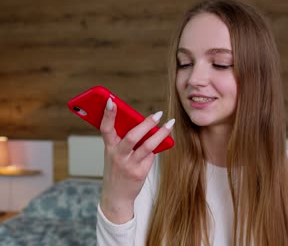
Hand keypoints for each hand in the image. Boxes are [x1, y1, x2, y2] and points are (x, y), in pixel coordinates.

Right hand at [99, 98, 174, 223]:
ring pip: (147, 146)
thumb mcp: (114, 154)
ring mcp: (129, 165)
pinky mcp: (139, 172)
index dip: (108, 115)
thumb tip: (144, 124)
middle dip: (146, 123)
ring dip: (160, 133)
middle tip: (157, 114)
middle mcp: (117, 156)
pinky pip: (151, 156)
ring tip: (170, 123)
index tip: (111, 101)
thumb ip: (124, 140)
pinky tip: (162, 141)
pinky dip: (156, 147)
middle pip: (132, 136)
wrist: (116, 197)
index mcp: (109, 148)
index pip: (105, 129)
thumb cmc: (116, 170)